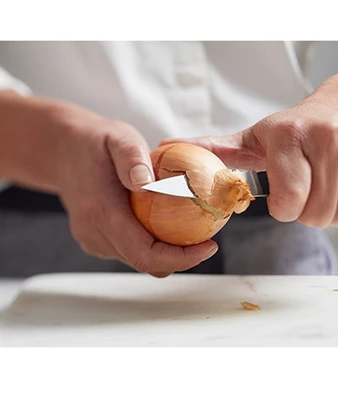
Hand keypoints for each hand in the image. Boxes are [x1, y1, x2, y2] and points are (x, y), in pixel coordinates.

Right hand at [51, 103, 217, 276]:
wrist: (64, 151)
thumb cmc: (95, 143)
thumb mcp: (118, 138)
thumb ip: (131, 158)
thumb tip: (147, 183)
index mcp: (102, 213)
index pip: (146, 255)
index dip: (181, 258)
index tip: (209, 246)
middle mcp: (95, 234)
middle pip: (147, 263)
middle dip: (182, 257)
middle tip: (208, 238)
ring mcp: (94, 240)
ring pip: (140, 260)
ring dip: (169, 252)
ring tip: (193, 229)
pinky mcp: (97, 240)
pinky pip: (131, 251)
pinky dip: (154, 244)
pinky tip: (169, 224)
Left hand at [163, 58, 337, 227]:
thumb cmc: (293, 128)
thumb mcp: (254, 137)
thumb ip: (215, 151)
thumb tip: (165, 150)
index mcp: (289, 135)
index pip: (291, 195)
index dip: (285, 208)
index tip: (282, 203)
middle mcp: (327, 138)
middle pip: (316, 213)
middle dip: (304, 212)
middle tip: (300, 192)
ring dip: (325, 211)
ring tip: (318, 186)